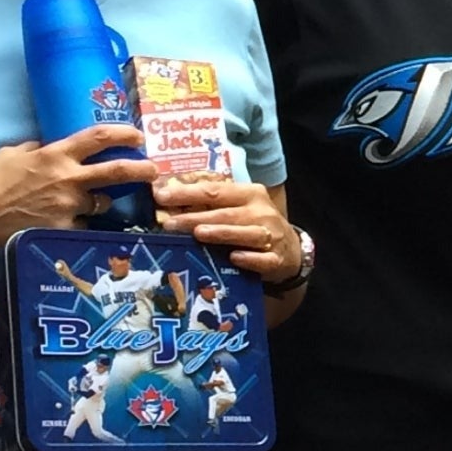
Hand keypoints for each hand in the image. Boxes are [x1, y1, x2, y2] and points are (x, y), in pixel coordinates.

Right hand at [0, 126, 158, 248]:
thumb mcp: (12, 154)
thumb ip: (37, 148)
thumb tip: (49, 145)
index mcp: (56, 155)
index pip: (99, 137)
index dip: (124, 134)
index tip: (138, 136)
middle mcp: (69, 179)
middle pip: (118, 171)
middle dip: (142, 170)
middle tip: (155, 171)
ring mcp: (69, 207)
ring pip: (102, 204)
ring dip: (102, 204)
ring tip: (94, 205)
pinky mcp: (64, 230)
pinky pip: (82, 227)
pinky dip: (79, 226)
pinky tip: (67, 226)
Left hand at [153, 173, 297, 280]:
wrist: (290, 250)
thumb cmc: (254, 225)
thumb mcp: (239, 208)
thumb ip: (211, 205)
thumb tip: (169, 201)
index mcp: (250, 194)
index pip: (216, 191)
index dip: (188, 193)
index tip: (161, 196)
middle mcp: (262, 212)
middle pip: (226, 213)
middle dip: (196, 217)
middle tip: (170, 223)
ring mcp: (271, 236)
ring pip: (245, 234)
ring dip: (222, 233)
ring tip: (199, 234)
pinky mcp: (276, 259)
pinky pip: (263, 259)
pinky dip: (249, 258)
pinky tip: (234, 257)